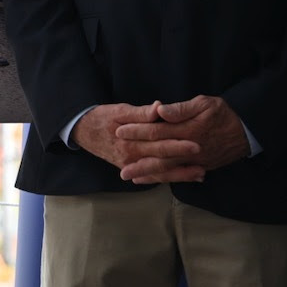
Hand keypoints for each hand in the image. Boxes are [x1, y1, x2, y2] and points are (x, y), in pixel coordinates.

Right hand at [71, 102, 199, 172]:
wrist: (82, 131)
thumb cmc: (102, 117)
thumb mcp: (118, 110)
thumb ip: (140, 112)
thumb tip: (158, 108)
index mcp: (129, 141)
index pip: (157, 143)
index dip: (177, 144)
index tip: (195, 143)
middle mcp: (130, 157)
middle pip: (161, 160)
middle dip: (183, 161)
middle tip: (204, 160)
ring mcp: (130, 165)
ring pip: (159, 172)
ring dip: (180, 174)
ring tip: (200, 174)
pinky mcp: (130, 168)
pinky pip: (152, 175)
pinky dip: (169, 177)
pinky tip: (186, 177)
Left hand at [115, 95, 249, 183]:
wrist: (249, 131)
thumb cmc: (224, 113)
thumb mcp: (204, 104)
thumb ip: (181, 109)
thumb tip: (160, 110)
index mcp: (188, 130)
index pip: (157, 131)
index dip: (137, 130)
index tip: (119, 130)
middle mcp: (190, 149)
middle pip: (159, 155)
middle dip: (138, 158)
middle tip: (119, 162)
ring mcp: (196, 161)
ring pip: (168, 169)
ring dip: (148, 173)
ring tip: (128, 176)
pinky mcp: (201, 167)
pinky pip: (179, 175)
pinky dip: (164, 178)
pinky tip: (150, 180)